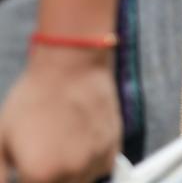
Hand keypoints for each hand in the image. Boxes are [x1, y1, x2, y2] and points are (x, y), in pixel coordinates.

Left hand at [0, 46, 120, 182]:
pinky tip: (77, 139)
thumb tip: (4, 182)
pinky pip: (97, 170)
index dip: (25, 177)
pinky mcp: (112, 152)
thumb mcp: (0, 137)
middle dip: (46, 176)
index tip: (25, 169)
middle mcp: (72, 173)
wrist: (73, 68)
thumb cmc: (35, 98)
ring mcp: (96, 162)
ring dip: (67, 172)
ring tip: (59, 143)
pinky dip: (87, 162)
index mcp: (40, 175)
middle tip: (41, 153)